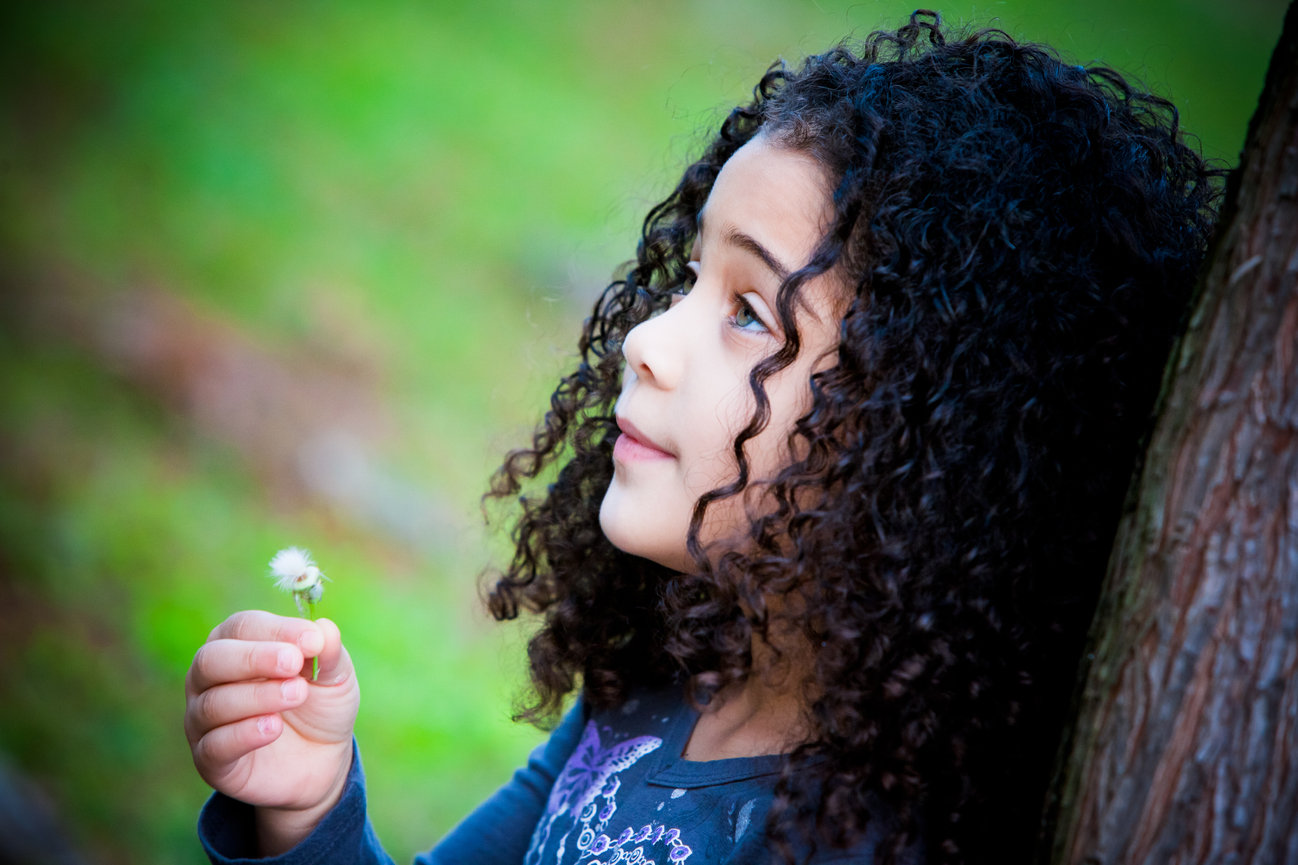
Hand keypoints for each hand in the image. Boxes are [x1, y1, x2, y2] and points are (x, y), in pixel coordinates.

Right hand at [184, 610, 359, 852]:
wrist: (322, 760)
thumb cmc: (319, 704)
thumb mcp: (335, 676)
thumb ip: (329, 653)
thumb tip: (324, 629)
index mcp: (237, 645)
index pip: (243, 627)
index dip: (277, 630)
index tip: (312, 640)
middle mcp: (209, 679)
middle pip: (211, 660)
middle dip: (254, 659)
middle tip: (293, 663)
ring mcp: (204, 720)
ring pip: (213, 703)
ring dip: (258, 696)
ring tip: (297, 694)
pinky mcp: (211, 760)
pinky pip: (214, 745)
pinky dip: (244, 734)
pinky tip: (274, 728)